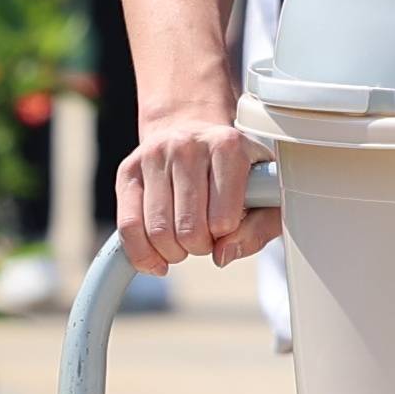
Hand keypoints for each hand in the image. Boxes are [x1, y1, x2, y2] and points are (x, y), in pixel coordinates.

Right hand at [117, 107, 276, 271]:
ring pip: (157, 231)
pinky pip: (127, 226)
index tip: (228, 227)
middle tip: (207, 237)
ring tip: (186, 241)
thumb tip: (222, 255)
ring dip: (174, 252)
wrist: (196, 135)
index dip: (226, 236)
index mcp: (228, 146)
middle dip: (200, 247)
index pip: (222, 220)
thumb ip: (259, 229)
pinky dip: (142, 254)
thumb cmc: (237, 172)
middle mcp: (187, 144)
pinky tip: (157, 259)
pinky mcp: (128, 171)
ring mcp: (154, 155)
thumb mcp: (267, 195)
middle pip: (188, 229)